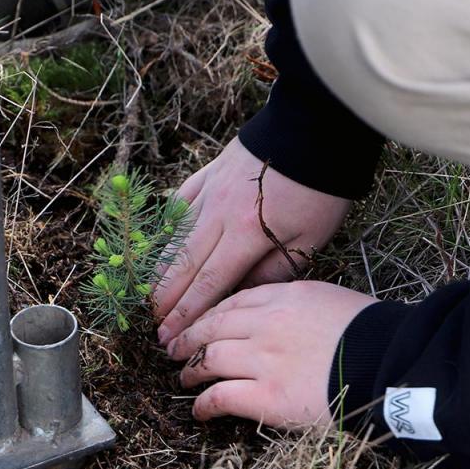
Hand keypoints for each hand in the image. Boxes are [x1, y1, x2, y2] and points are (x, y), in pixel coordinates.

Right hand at [154, 138, 351, 345]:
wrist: (315, 129)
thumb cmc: (320, 189)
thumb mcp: (310, 239)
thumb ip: (273, 271)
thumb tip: (241, 295)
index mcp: (246, 235)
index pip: (208, 284)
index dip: (187, 315)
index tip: (169, 339)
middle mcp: (219, 214)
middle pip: (183, 265)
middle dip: (165, 302)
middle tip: (153, 329)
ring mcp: (210, 191)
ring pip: (176, 237)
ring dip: (161, 270)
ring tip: (149, 296)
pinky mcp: (210, 172)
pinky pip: (180, 202)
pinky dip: (168, 226)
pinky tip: (161, 241)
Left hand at [166, 281, 377, 427]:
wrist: (389, 365)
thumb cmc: (373, 335)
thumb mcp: (333, 300)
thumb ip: (301, 304)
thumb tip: (284, 313)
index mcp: (285, 297)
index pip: (234, 302)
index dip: (210, 315)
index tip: (200, 323)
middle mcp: (266, 323)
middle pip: (212, 327)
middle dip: (189, 339)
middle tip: (174, 349)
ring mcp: (263, 360)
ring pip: (209, 360)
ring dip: (190, 370)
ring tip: (183, 379)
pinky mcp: (266, 397)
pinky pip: (220, 397)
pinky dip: (203, 403)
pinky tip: (198, 409)